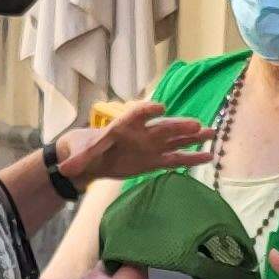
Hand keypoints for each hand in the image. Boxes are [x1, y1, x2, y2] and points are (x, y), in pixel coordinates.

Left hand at [59, 103, 212, 187]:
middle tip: (196, 124)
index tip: (160, 108)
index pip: (137, 115)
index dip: (148, 111)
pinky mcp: (156, 161)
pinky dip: (192, 157)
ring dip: (193, 137)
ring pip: (175, 141)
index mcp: (124, 125)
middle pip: (162, 127)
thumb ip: (80, 160)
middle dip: (178, 125)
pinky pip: (176, 159)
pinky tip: (209, 155)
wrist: (92, 158)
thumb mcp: (83, 153)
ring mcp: (151, 146)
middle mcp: (142, 133)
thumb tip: (66, 169)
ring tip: (212, 134)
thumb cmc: (87, 149)